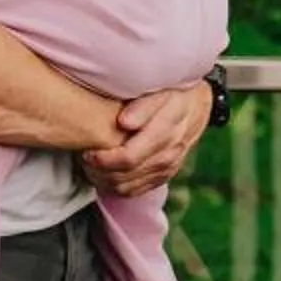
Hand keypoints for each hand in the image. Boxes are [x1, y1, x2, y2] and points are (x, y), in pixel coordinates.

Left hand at [84, 80, 210, 196]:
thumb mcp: (160, 89)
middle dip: (99, 171)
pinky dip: (116, 187)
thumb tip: (124, 122)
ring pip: (128, 186)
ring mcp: (168, 167)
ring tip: (90, 166)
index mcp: (167, 130)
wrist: (196, 104)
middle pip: (126, 175)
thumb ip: (143, 106)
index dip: (104, 160)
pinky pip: (136, 191)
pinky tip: (104, 174)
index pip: (130, 157)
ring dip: (104, 181)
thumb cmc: (171, 91)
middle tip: (84, 158)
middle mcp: (169, 153)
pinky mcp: (164, 175)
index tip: (87, 151)